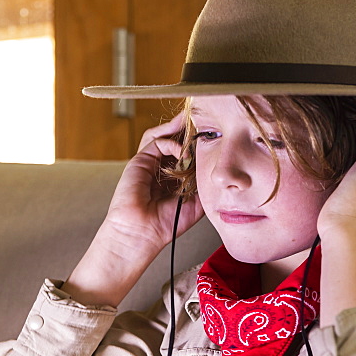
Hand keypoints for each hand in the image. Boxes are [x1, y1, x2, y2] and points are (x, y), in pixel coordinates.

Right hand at [64, 112, 204, 306]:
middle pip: (174, 140)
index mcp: (173, 178)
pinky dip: (172, 142)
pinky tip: (183, 151)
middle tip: (205, 122)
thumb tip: (216, 168)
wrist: (142, 233)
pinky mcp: (140, 161)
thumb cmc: (165, 224)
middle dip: (188, 131)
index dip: (198, 145)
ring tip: (194, 123)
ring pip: (163, 136)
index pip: (186, 153)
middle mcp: (160, 168)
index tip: (214, 138)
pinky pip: (156, 142)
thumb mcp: (196, 203)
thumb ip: (204, 185)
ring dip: (179, 129)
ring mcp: (149, 163)